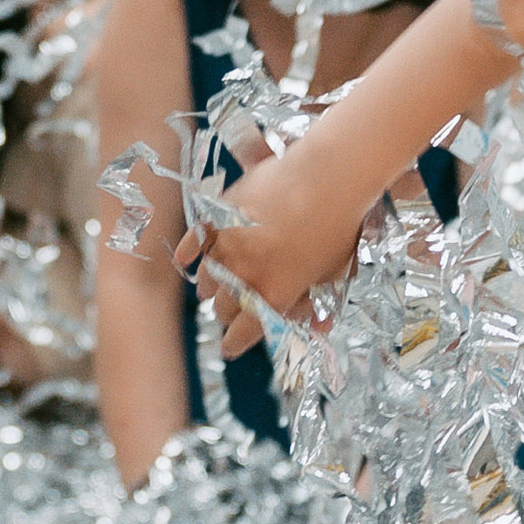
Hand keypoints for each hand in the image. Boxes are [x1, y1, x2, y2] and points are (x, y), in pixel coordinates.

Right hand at [175, 153, 354, 361]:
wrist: (326, 177)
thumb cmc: (338, 228)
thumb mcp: (336, 276)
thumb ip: (318, 306)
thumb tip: (315, 331)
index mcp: (271, 298)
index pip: (241, 336)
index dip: (236, 344)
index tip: (233, 346)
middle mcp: (242, 278)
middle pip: (222, 309)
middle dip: (229, 314)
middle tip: (238, 308)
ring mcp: (227, 246)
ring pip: (206, 280)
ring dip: (212, 287)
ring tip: (219, 284)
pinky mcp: (218, 217)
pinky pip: (192, 242)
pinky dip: (187, 254)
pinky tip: (184, 260)